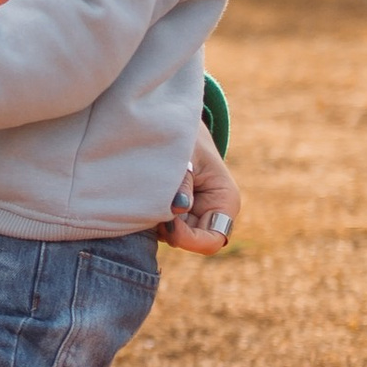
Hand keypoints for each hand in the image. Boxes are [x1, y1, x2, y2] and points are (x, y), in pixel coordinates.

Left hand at [158, 123, 239, 255]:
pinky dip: (147, 216)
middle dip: (167, 229)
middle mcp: (209, 213)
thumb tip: (178, 209)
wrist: (173, 125)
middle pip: (187, 241)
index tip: (167, 222)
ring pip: (170, 236)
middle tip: (150, 204)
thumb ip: (183, 182)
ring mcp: (191, 214)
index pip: (211, 241)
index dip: (188, 239)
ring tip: (148, 191)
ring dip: (155, 221)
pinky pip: (158, 225)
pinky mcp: (172, 211)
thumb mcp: (187, 154)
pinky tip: (142, 194)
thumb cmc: (186, 137)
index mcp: (224, 201)